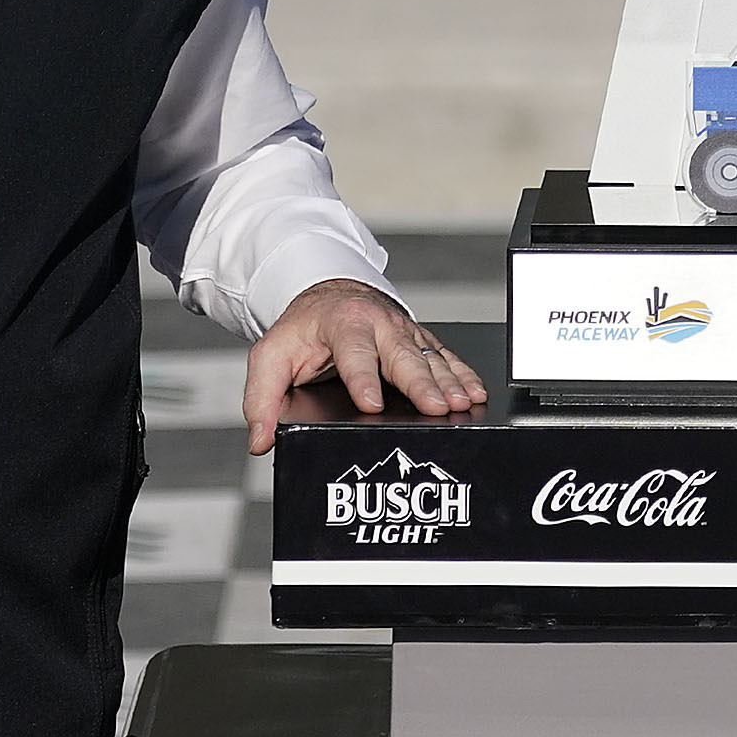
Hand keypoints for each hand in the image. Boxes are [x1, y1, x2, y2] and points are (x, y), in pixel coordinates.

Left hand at [243, 279, 488, 449]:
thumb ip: (262, 399)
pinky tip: (475, 391)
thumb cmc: (303, 331)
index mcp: (342, 324)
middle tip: (437, 407)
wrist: (328, 297)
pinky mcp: (419, 340)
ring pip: (429, 356)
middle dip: (421, 382)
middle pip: (402, 355)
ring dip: (449, 381)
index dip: (362, 378)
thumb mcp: (270, 357)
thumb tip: (261, 439)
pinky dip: (463, 373)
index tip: (371, 403)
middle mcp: (378, 324)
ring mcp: (403, 331)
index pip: (353, 353)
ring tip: (463, 403)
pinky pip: (444, 356)